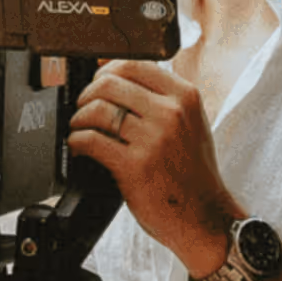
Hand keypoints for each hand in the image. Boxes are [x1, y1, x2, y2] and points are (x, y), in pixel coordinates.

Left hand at [67, 60, 238, 269]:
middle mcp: (171, 113)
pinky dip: (77, 141)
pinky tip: (80, 147)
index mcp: (185, 96)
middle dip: (87, 94)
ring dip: (79, 118)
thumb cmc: (192, 172)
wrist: (205, 216)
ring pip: (97, 109)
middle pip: (109, 83)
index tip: (96, 82)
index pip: (133, 64)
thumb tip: (116, 75)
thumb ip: (162, 98)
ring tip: (79, 129)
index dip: (105, 71)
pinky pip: (91, 140)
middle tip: (84, 108)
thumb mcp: (191, 123)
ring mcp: (154, 139)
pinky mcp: (135, 165)